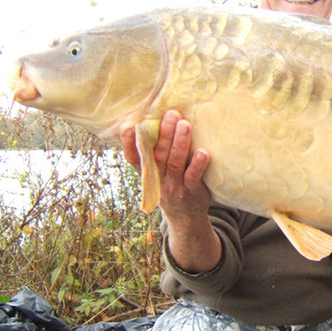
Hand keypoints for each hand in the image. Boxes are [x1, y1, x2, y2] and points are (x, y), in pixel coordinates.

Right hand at [123, 111, 219, 272]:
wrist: (185, 217)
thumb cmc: (172, 185)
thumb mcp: (158, 173)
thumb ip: (155, 152)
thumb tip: (156, 119)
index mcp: (148, 172)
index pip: (134, 158)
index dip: (128, 144)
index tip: (128, 127)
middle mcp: (158, 179)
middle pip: (159, 155)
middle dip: (164, 133)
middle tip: (172, 113)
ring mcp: (174, 187)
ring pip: (175, 163)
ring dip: (180, 143)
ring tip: (185, 125)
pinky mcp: (192, 192)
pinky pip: (193, 178)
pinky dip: (198, 165)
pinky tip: (203, 152)